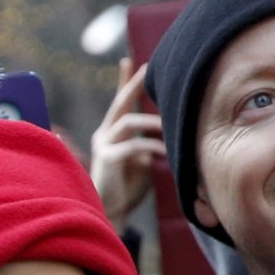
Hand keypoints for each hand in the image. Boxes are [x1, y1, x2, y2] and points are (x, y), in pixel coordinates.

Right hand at [88, 57, 163, 223]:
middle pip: (119, 103)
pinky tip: (165, 153)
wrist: (113, 213)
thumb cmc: (128, 188)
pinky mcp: (108, 159)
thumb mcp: (141, 160)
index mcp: (112, 133)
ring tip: (171, 127)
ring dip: (153, 122)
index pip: (119, 103)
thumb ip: (148, 143)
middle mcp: (104, 135)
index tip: (131, 61)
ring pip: (129, 122)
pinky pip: (134, 145)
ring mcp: (104, 146)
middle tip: (146, 68)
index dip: (125, 81)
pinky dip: (152, 146)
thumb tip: (168, 130)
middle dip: (133, 84)